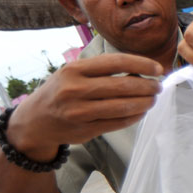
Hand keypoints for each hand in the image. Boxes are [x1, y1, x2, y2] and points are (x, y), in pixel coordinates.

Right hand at [6, 54, 162, 160]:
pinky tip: (141, 112)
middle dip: (147, 86)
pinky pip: (117, 123)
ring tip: (152, 100)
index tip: (158, 69)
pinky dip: (134, 117)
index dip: (142, 64)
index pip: (116, 62)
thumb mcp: (73, 73)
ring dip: (144, 103)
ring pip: (122, 107)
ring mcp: (79, 111)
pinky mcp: (84, 130)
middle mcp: (75, 89)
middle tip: (158, 87)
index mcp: (74, 69)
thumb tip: (141, 72)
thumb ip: (101, 71)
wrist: (34, 121)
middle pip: (122, 86)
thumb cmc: (61, 91)